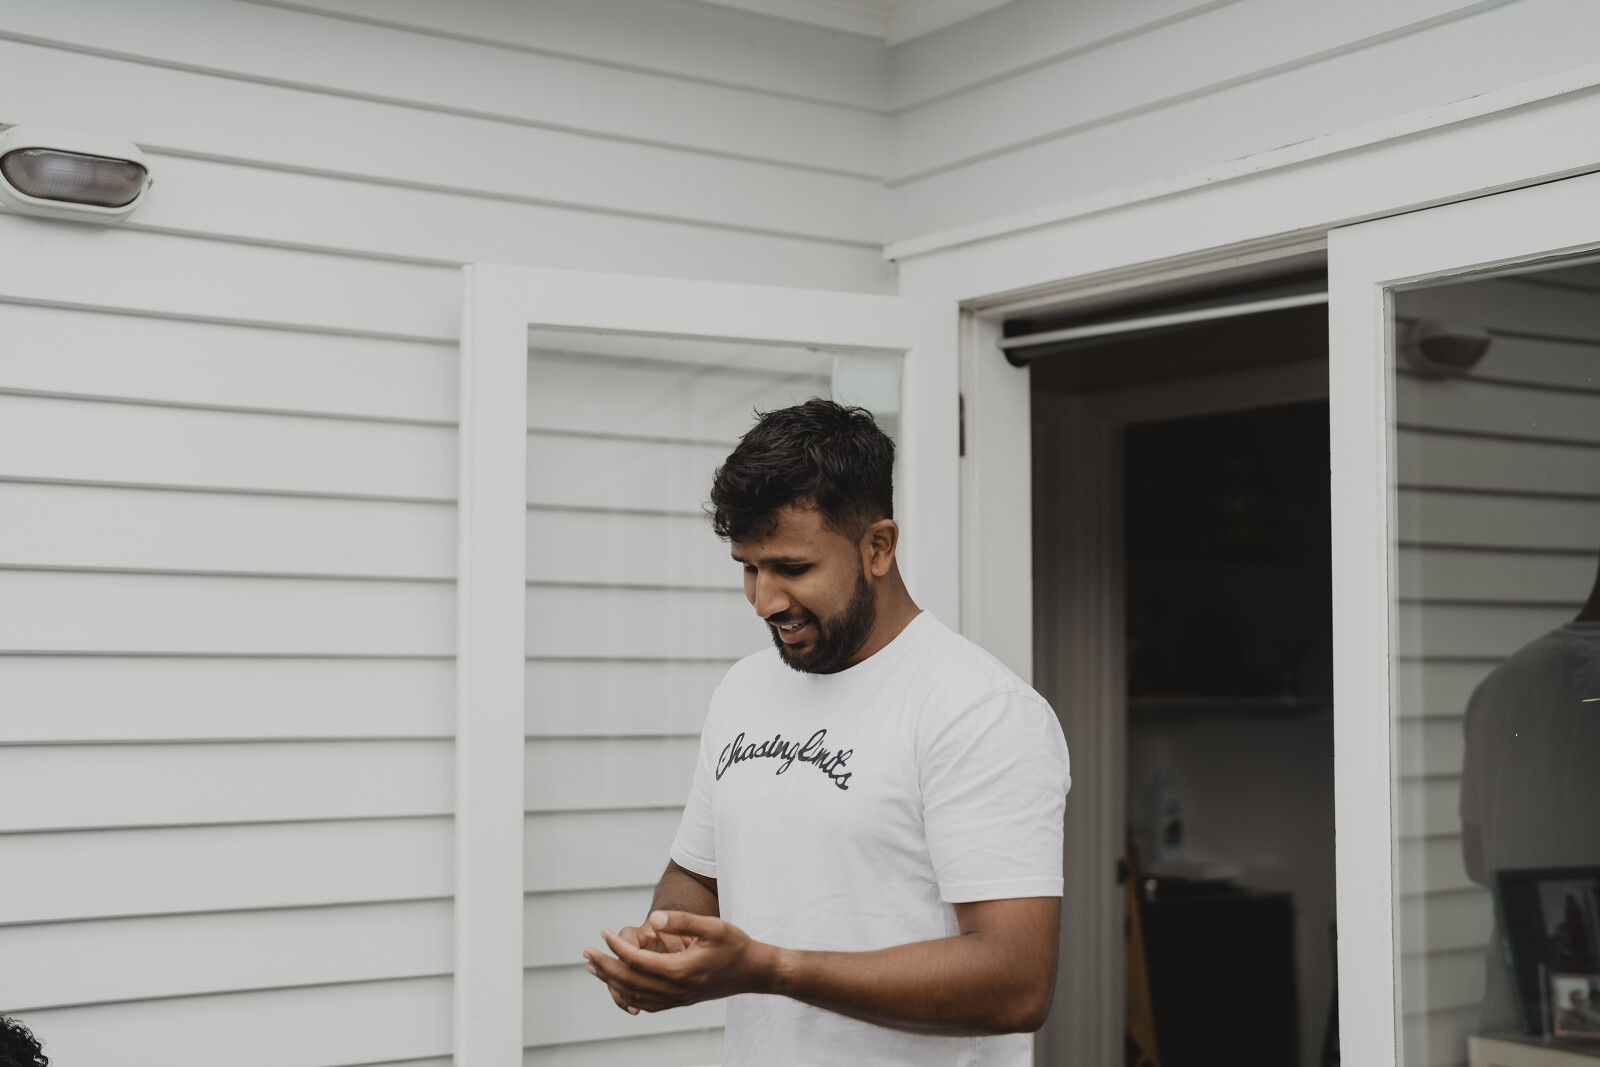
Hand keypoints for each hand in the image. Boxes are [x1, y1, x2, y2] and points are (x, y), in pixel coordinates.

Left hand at [584, 911, 775, 1014]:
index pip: (637, 961)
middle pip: (629, 981)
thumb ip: (683, 922)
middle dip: (604, 966)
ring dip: (612, 981)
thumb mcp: (713, 927)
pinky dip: (629, 996)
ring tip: (594, 968)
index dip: (616, 946)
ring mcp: (677, 999)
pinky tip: (620, 987)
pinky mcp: (680, 1001)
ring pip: (635, 995)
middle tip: (586, 952)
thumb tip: (654, 919)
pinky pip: (647, 1004)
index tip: (603, 932)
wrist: (754, 972)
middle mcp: (675, 989)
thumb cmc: (735, 946)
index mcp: (680, 971)